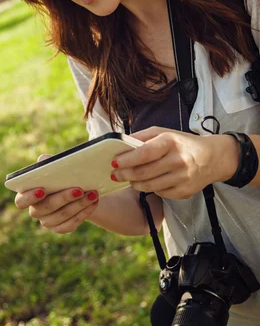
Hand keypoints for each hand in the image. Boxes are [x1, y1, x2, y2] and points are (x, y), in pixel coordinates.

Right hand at [14, 154, 98, 233]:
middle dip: (63, 198)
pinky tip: (93, 203)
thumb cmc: (62, 175)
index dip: (29, 197)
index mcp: (27, 195)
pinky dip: (84, 213)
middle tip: (79, 189)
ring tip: (93, 194)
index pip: (21, 201)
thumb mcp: (55, 166)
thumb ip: (47, 162)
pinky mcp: (60, 228)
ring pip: (61, 216)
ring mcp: (47, 221)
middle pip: (46, 208)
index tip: (42, 190)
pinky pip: (70, 225)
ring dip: (79, 205)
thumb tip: (44, 160)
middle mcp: (35, 210)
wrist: (78, 188)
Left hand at [110, 127, 239, 199]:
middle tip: (116, 174)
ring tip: (129, 179)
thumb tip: (121, 144)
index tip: (114, 162)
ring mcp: (182, 178)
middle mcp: (178, 161)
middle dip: (125, 174)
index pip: (144, 153)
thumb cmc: (183, 143)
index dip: (126, 159)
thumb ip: (142, 137)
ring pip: (149, 186)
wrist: (212, 157)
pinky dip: (150, 189)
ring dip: (134, 184)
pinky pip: (160, 193)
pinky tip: (148, 182)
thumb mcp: (164, 132)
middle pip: (144, 172)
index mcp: (171, 142)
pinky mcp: (185, 192)